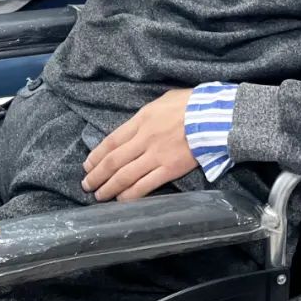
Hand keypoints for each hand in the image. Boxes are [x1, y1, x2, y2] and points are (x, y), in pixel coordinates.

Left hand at [82, 89, 196, 201]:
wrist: (214, 115)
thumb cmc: (191, 103)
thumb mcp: (162, 101)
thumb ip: (146, 115)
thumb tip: (137, 124)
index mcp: (141, 120)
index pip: (111, 141)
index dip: (96, 156)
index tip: (87, 166)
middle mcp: (144, 139)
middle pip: (113, 161)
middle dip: (97, 175)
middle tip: (86, 185)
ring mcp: (156, 156)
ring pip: (125, 176)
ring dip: (109, 188)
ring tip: (99, 196)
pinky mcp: (170, 169)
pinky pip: (145, 185)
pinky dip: (130, 195)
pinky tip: (121, 200)